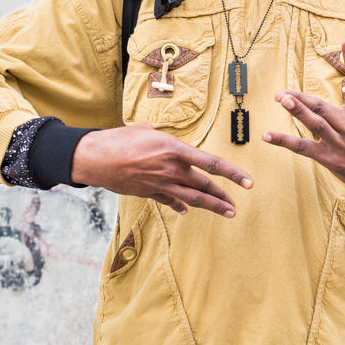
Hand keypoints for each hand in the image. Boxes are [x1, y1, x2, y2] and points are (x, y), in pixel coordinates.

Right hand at [71, 124, 252, 217]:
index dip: (233, 174)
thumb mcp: (147, 131)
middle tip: (237, 204)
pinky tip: (187, 210)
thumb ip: (166, 139)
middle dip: (224, 196)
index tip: (248, 182)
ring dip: (212, 207)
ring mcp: (161, 184)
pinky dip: (181, 206)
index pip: (211, 163)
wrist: (95, 158)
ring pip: (193, 199)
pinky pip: (171, 202)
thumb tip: (173, 144)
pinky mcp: (149, 193)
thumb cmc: (120, 139)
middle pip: (205, 185)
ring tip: (228, 213)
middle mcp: (172, 169)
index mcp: (175, 150)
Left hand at [262, 40, 344, 211]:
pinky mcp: (330, 158)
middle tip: (282, 92)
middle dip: (301, 98)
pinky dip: (285, 141)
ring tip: (281, 99)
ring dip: (296, 111)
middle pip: (322, 107)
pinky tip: (268, 136)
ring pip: (314, 124)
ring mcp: (338, 143)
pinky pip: (304, 148)